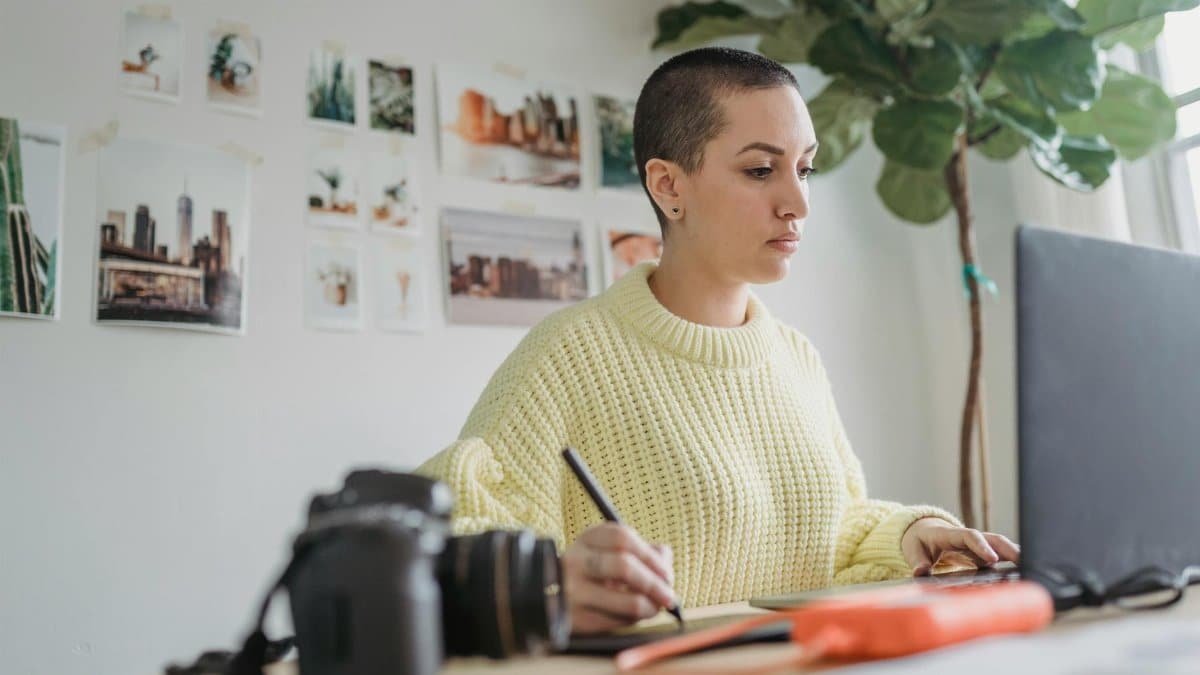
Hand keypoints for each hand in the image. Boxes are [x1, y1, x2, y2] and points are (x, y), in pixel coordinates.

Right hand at [561, 522, 677, 633]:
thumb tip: (665, 558)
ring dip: (651, 607)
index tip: (666, 572)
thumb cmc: (590, 573)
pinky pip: (618, 622)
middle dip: (654, 583)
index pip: (622, 538)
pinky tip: (634, 617)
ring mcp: (573, 591)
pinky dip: (634, 621)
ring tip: (656, 608)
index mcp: (587, 539)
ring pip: (628, 601)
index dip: (651, 556)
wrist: (547, 598)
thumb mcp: (607, 552)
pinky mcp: (576, 619)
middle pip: (625, 566)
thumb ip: (640, 550)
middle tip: (669, 596)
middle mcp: (576, 561)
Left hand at [901, 517, 1020, 575]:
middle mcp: (969, 537)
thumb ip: (917, 561)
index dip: (981, 546)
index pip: (969, 536)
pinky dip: (1014, 561)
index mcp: (950, 534)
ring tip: (1034, 566)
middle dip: (1007, 548)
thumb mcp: (913, 550)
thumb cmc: (920, 542)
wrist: (924, 532)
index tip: (992, 559)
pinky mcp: (984, 552)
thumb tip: (921, 572)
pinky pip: (1001, 554)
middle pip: (992, 538)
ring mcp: (979, 544)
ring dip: (1016, 554)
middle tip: (1022, 561)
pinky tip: (1029, 570)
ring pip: (1001, 545)